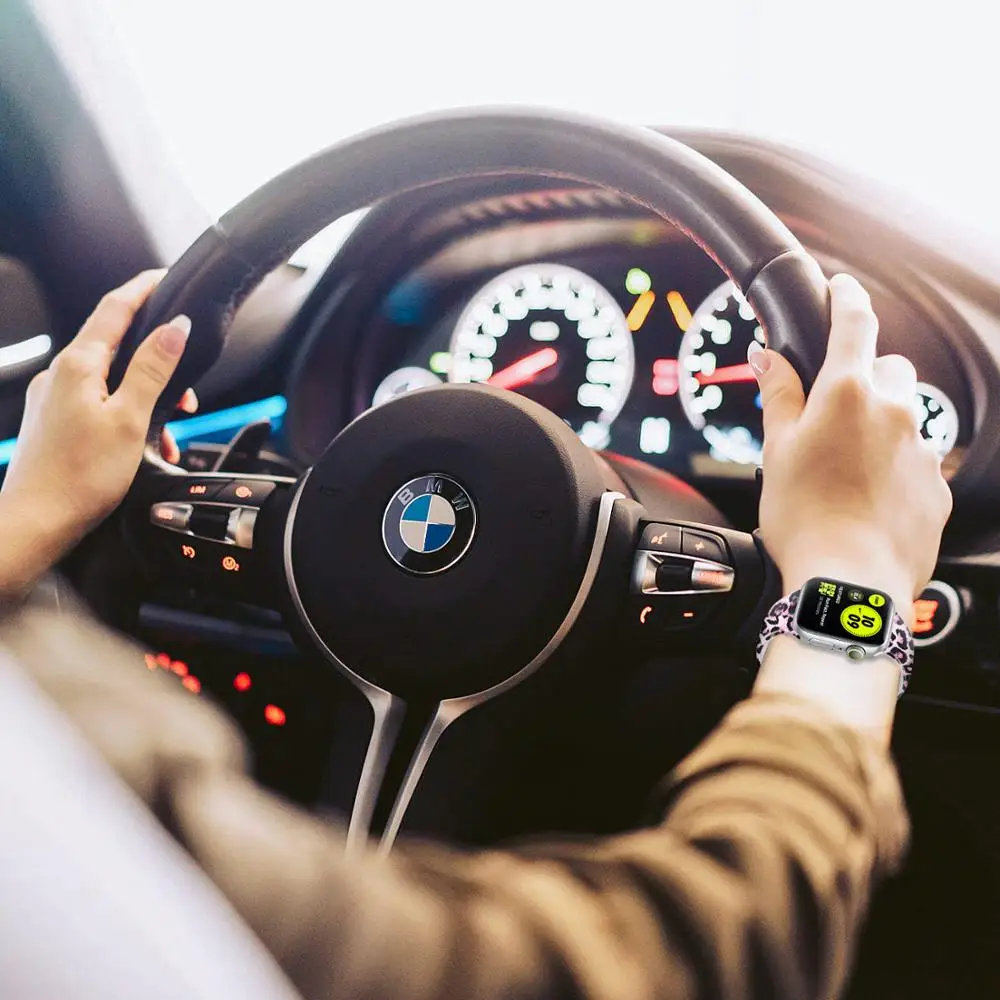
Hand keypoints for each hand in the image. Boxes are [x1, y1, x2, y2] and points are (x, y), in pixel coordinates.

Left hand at [0, 270, 195, 595]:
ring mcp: (56, 398)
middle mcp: (62, 374)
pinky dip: (130, 417)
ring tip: (170, 432)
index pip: (116, 308)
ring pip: (113, 380)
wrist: (35, 522)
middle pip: (118, 345)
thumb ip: (153, 369)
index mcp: (79, 365)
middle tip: (190, 387)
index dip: (145, 288)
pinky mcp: (57, 421)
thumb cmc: (79, 476)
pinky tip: (145, 447)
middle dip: (159, 360)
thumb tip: (175, 328)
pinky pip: (101, 404)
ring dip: (148, 398)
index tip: (168, 277)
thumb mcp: (130, 419)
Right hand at [750, 273, 951, 618]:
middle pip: (889, 368)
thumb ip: (779, 395)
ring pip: (906, 415)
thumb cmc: (803, 518)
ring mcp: (922, 448)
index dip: (846, 296)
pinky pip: (918, 458)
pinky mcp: (936, 485)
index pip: (854, 322)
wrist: (849, 582)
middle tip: (832, 412)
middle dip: (865, 377)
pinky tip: (868, 497)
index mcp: (848, 394)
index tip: (841, 286)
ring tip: (847, 466)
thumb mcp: (775, 451)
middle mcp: (894, 411)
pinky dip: (896, 465)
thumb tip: (768, 356)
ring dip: (881, 424)